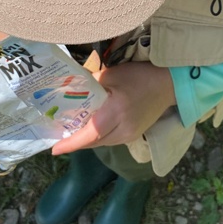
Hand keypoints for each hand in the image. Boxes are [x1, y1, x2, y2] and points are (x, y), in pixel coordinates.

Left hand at [51, 61, 175, 154]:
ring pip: (102, 142)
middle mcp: (123, 128)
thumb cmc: (139, 75)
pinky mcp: (134, 135)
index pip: (90, 133)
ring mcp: (130, 134)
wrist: (168, 83)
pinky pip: (111, 140)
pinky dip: (99, 136)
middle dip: (75, 140)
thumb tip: (70, 85)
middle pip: (93, 141)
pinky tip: (92, 127)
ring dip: (87, 139)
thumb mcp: (112, 74)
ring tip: (71, 130)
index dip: (71, 143)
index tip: (54, 149)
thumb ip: (91, 81)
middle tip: (58, 134)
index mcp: (117, 111)